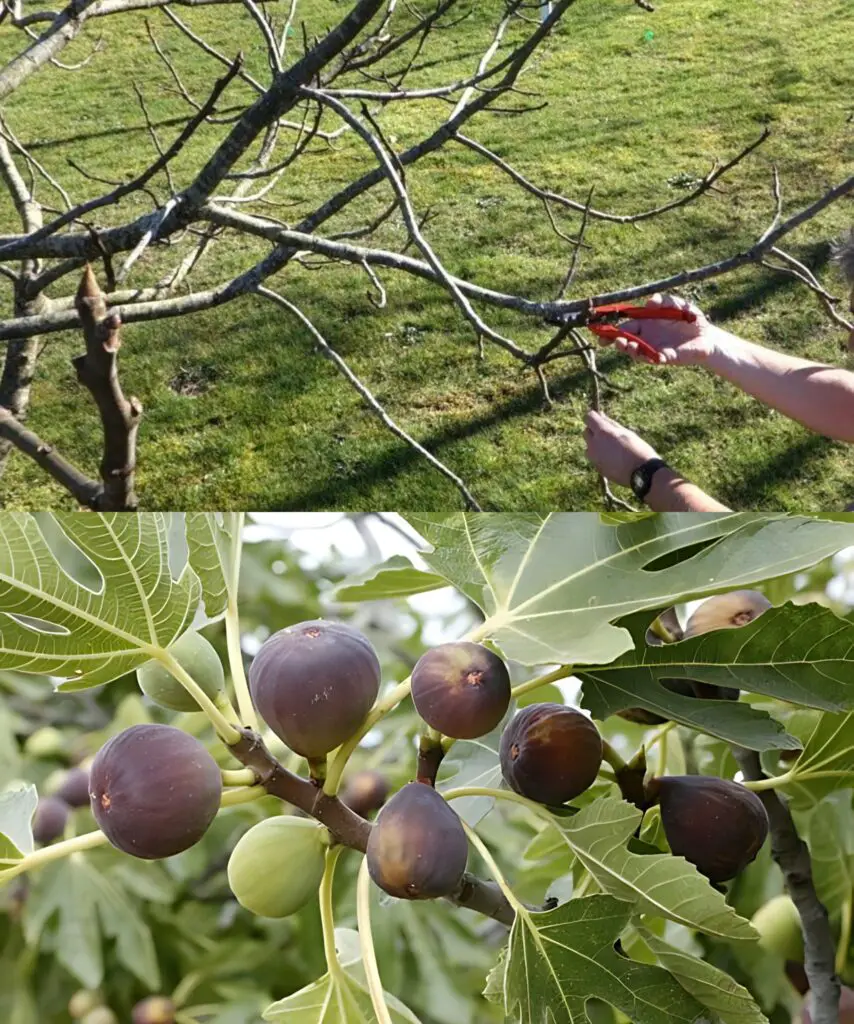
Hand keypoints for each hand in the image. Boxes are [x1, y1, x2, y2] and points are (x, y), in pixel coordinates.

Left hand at [583, 410, 659, 486]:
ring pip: (588, 447)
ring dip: (595, 445)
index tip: (600, 419)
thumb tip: (601, 415)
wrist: (642, 474)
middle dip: (594, 431)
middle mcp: (594, 444)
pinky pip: (594, 458)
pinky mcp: (597, 468)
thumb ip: (611, 423)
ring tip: (611, 448)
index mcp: (603, 432)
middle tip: (609, 434)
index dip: (594, 417)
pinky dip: (600, 456)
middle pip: (586, 432)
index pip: (588, 418)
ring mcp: (594, 458)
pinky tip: (613, 459)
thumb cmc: (638, 449)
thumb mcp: (626, 433)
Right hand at [601, 293, 728, 365]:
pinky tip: (655, 355)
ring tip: (629, 346)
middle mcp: (646, 337)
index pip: (625, 326)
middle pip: (625, 341)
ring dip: (630, 350)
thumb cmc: (691, 318)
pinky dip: (653, 358)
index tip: (601, 331)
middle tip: (615, 341)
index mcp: (645, 323)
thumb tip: (650, 302)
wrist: (708, 336)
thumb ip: (665, 301)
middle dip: (617, 342)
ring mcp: (654, 349)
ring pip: (636, 352)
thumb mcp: (679, 305)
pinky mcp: (665, 358)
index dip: (612, 329)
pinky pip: (655, 359)